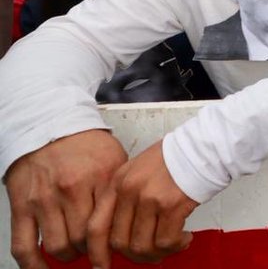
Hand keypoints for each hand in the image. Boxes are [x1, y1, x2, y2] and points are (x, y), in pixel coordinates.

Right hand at [5, 129, 126, 268]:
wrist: (50, 126)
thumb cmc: (86, 145)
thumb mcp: (115, 159)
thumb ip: (121, 189)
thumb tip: (132, 221)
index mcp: (101, 177)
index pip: (110, 223)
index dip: (113, 243)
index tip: (116, 250)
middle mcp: (72, 188)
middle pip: (85, 239)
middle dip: (91, 250)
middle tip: (94, 250)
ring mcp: (44, 199)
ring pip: (58, 246)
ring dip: (68, 256)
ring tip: (73, 252)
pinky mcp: (21, 206)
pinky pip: (24, 245)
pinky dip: (33, 265)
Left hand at [87, 140, 197, 267]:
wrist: (204, 144)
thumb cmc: (177, 156)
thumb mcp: (139, 169)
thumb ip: (125, 196)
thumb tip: (123, 231)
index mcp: (118, 182)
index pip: (96, 227)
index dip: (97, 253)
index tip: (103, 266)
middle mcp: (129, 190)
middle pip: (120, 242)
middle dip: (136, 254)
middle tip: (152, 253)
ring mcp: (149, 198)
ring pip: (142, 246)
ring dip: (158, 253)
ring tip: (172, 244)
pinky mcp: (172, 205)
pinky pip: (166, 241)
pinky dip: (175, 246)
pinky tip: (183, 238)